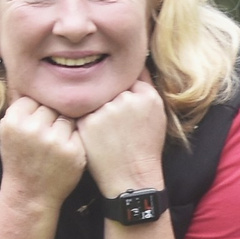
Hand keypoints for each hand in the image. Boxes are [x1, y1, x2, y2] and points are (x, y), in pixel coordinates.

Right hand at [0, 96, 88, 210]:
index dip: (37, 110)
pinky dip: (75, 139)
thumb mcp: (9, 132)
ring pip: (67, 117)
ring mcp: (55, 140)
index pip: (34, 97)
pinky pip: (79, 132)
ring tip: (55, 143)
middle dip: (52, 117)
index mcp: (14, 121)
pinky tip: (65, 151)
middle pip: (52, 105)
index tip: (35, 124)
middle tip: (48, 134)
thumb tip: (39, 82)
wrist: (30, 194)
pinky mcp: (74, 151)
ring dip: (65, 126)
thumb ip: (21, 109)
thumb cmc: (20, 160)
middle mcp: (33, 129)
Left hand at [77, 75, 170, 195]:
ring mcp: (105, 110)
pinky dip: (87, 120)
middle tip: (119, 125)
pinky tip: (97, 136)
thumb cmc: (145, 147)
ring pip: (95, 97)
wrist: (131, 177)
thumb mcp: (157, 115)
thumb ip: (145, 88)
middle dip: (111, 98)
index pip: (129, 76)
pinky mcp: (87, 122)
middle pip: (110, 86)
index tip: (126, 106)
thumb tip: (134, 61)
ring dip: (98, 108)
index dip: (125, 89)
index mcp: (147, 96)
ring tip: (109, 133)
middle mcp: (125, 99)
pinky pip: (82, 111)